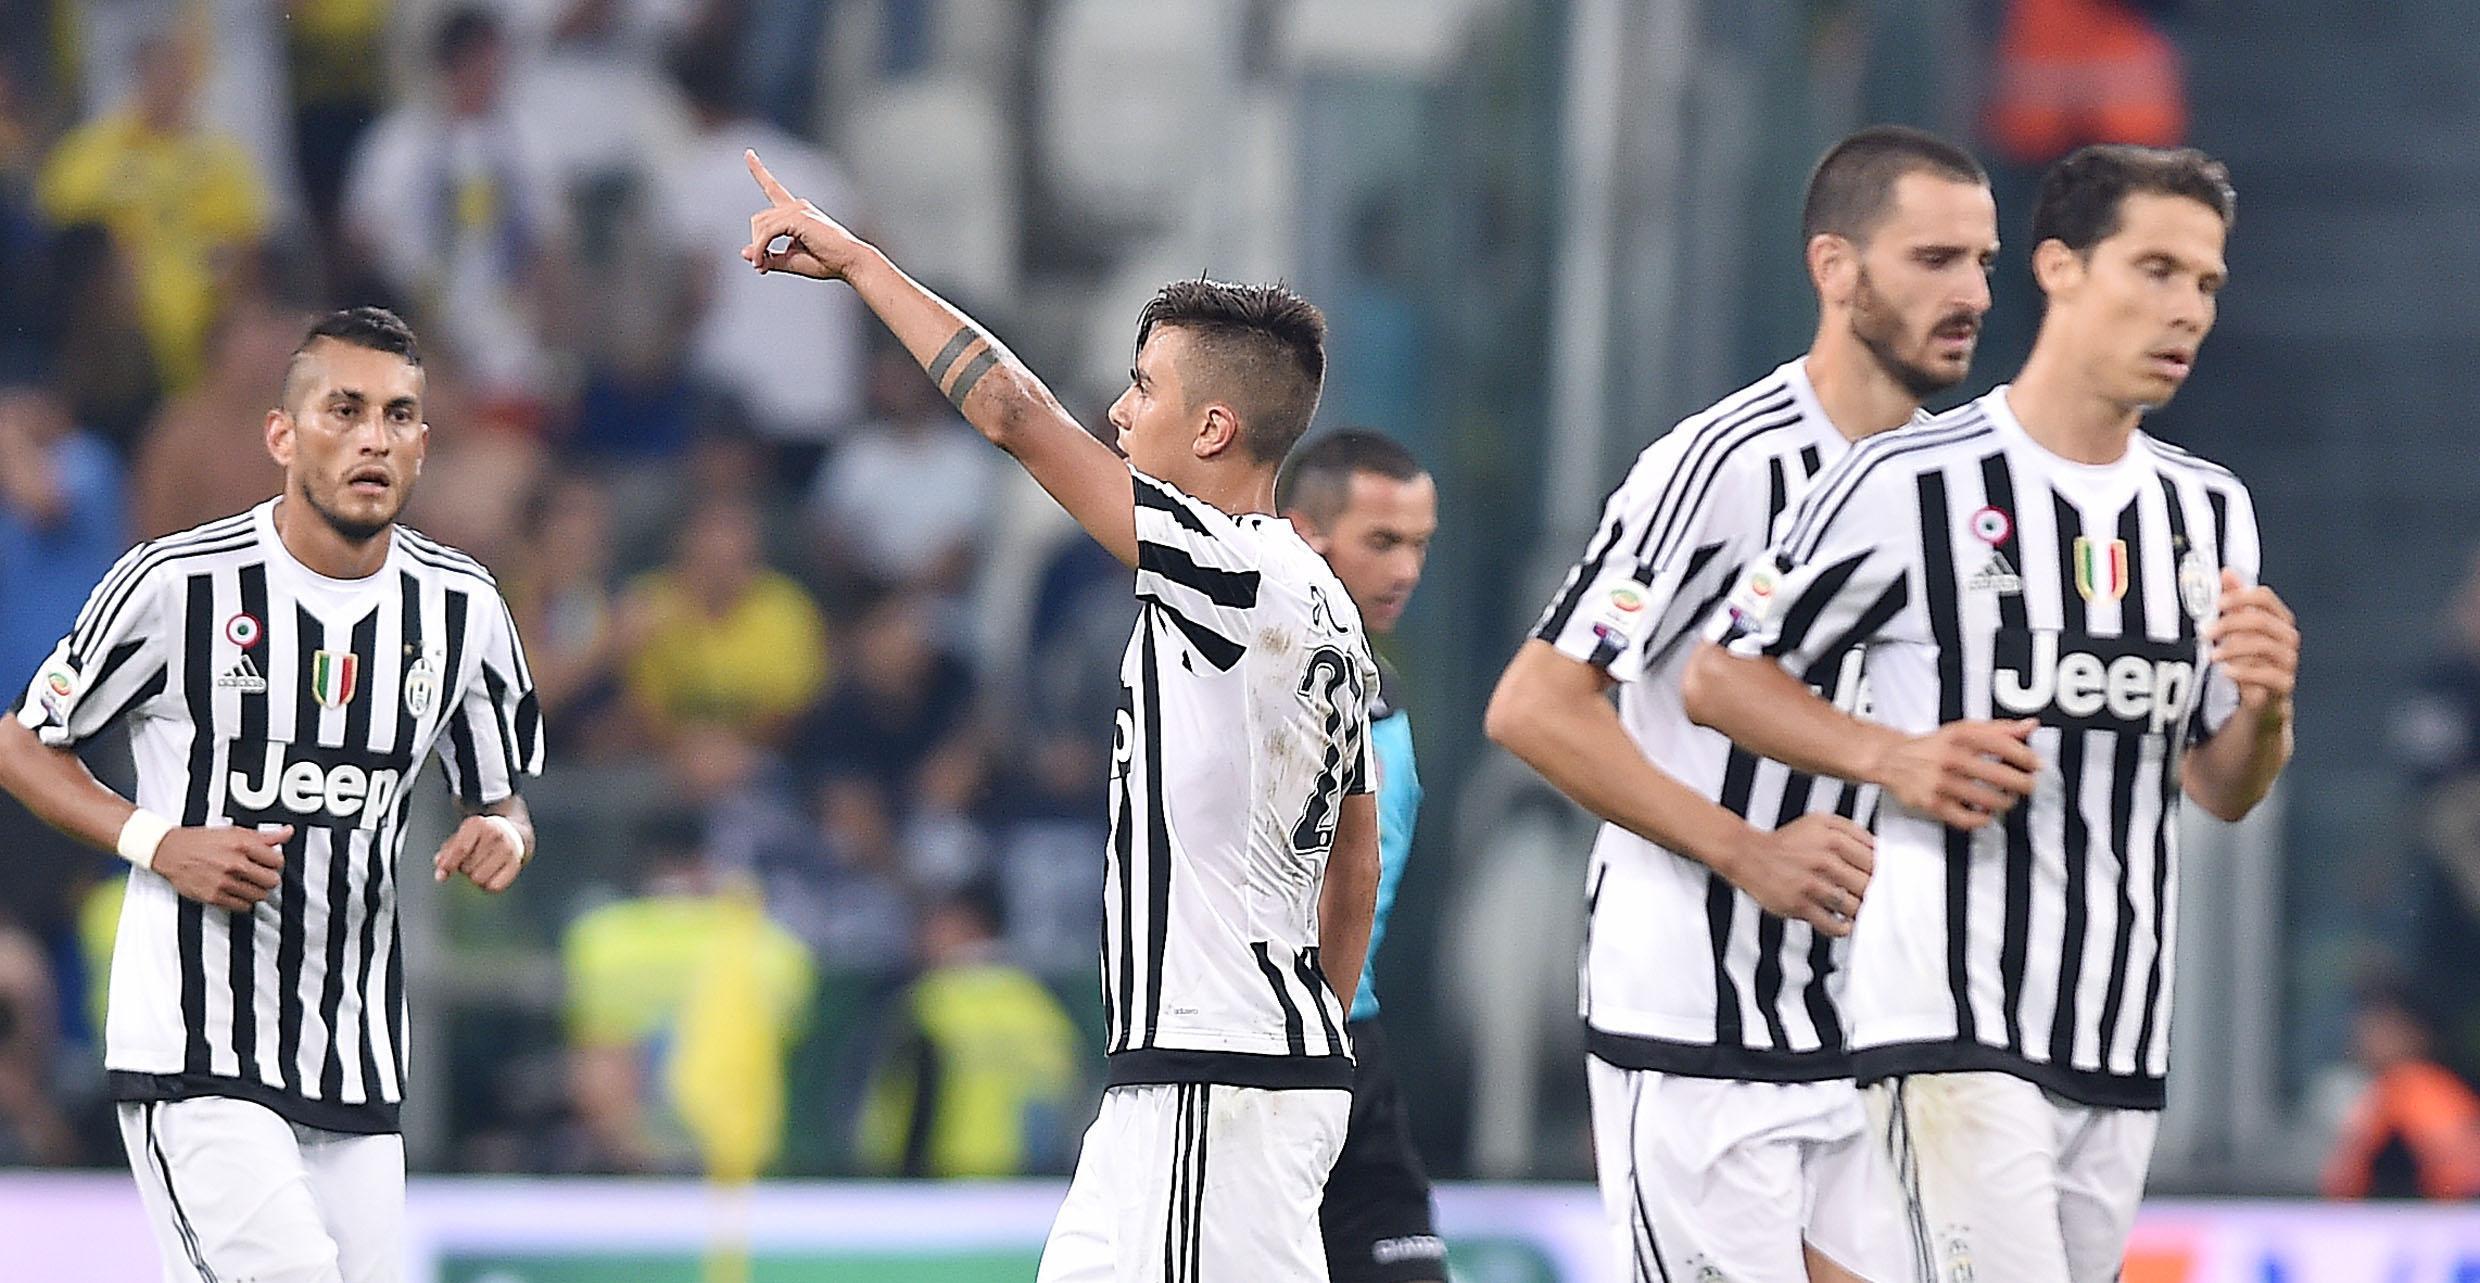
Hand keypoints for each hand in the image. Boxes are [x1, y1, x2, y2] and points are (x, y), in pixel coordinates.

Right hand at [153, 825, 289, 911]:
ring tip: (250, 884)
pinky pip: (242, 907)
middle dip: (269, 878)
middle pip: (272, 881)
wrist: (170, 851)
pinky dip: (244, 902)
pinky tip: (239, 893)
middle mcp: (234, 864)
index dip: (276, 863)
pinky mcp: (214, 897)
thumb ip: (264, 836)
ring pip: (259, 896)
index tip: (270, 863)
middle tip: (262, 875)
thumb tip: (287, 833)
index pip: (278, 861)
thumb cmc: (201, 841)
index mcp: (242, 845)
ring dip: (258, 891)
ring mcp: (224, 882)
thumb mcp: (235, 832)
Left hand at [433, 815, 527, 891]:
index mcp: (477, 824)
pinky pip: (494, 887)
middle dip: (465, 868)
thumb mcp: (460, 838)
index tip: (440, 875)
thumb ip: (446, 855)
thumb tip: (440, 876)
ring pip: (479, 879)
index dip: (449, 865)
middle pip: (467, 868)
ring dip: (475, 878)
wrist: (511, 832)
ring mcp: (508, 849)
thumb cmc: (478, 838)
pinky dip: (489, 886)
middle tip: (472, 860)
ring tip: (481, 866)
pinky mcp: (516, 863)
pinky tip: (491, 875)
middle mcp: (495, 834)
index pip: (460, 850)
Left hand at [741, 149, 870, 280]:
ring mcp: (798, 210)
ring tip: (761, 266)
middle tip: (760, 266)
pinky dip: (761, 248)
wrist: (850, 263)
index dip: (758, 170)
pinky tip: (762, 263)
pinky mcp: (798, 218)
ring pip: (761, 225)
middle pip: (759, 219)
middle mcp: (796, 206)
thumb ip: (769, 256)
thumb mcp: (792, 260)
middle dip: (756, 243)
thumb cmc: (827, 262)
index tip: (748, 153)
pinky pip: (768, 232)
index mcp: (796, 212)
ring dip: (757, 248)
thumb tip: (744, 253)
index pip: (773, 187)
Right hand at [1716, 813, 1874, 936]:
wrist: (1749, 855)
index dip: (1884, 873)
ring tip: (1857, 909)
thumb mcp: (1819, 821)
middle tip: (1873, 897)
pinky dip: (1841, 928)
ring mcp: (1811, 885)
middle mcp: (1824, 860)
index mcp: (1833, 838)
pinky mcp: (1799, 905)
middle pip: (1867, 885)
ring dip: (1859, 911)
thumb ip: (1851, 829)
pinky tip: (1843, 924)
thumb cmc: (1787, 841)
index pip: (1874, 861)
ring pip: (1853, 906)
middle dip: (1873, 893)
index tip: (1884, 880)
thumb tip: (1879, 849)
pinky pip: (1831, 924)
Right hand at [1873, 719, 2040, 829]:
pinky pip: (1966, 818)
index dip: (2026, 757)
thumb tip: (2031, 726)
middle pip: (1999, 775)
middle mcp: (1951, 757)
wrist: (1893, 759)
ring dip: (2005, 802)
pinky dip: (1982, 819)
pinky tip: (1986, 814)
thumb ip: (1999, 728)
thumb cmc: (1935, 746)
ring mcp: (1941, 782)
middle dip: (2022, 784)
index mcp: (1960, 736)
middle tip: (2029, 786)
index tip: (2036, 765)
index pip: (2002, 745)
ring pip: (1986, 799)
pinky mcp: (1932, 803)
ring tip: (2009, 800)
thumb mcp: (1964, 730)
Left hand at [2206, 570, 2297, 716]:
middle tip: (2204, 632)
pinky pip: (2267, 675)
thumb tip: (2226, 572)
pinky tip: (2226, 672)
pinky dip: (2244, 672)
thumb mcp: (2239, 627)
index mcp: (2279, 617)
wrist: (2261, 695)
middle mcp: (2288, 636)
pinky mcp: (2285, 683)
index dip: (2240, 597)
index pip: (2264, 597)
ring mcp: (2289, 660)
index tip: (2216, 604)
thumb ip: (2234, 601)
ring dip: (2232, 649)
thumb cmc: (2249, 656)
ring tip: (2211, 655)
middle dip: (2229, 624)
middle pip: (2260, 621)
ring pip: (2263, 646)